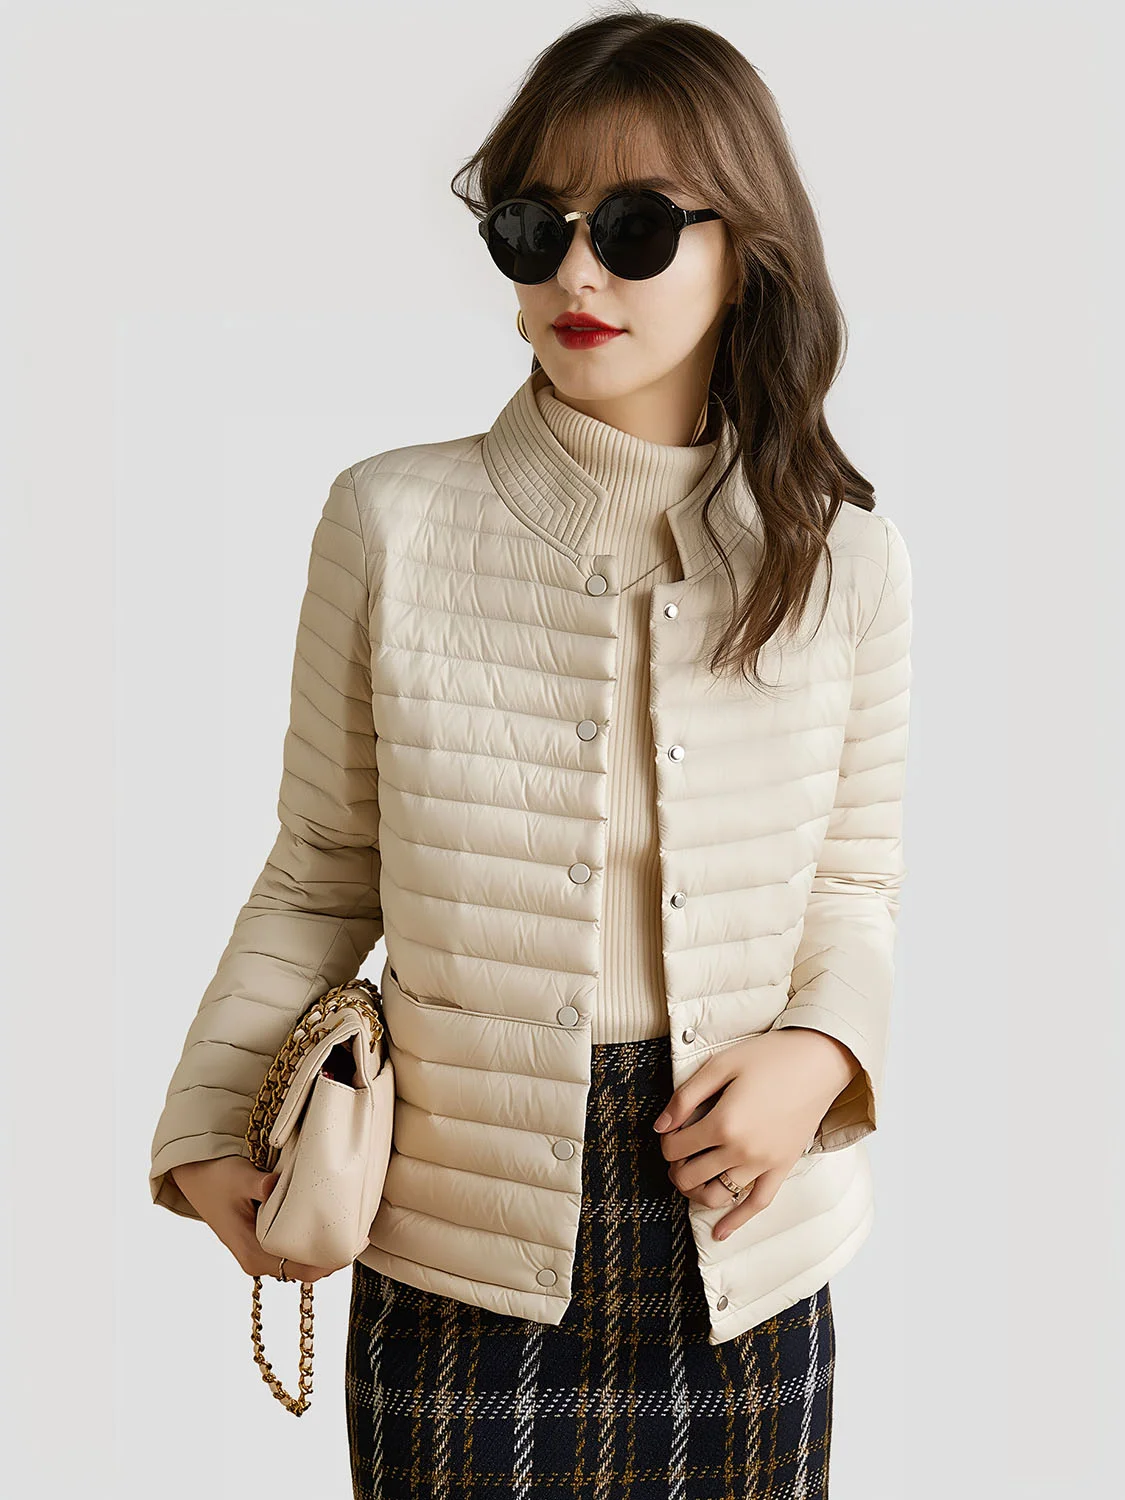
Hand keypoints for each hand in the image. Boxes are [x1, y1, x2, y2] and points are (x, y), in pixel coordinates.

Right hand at [169, 1157, 339, 1283]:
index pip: (300, 1269)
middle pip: (304, 1270)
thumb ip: (259, 1185)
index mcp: (252, 1253)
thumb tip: (274, 1185)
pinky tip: (326, 1226)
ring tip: (348, 1229)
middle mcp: (256, 1261)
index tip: (355, 1243)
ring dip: (322, 1250)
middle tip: (360, 1233)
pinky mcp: (261, 1246)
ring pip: (300, 1264)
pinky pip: (292, 1253)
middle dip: (332, 1255)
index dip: (329, 1259)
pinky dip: (310, 1244)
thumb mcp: (238, 1177)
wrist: (196, 1178)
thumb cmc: (216, 1177)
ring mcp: (258, 1256)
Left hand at [652, 1029, 859, 1241]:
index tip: (670, 1131)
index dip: (666, 1141)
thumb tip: (660, 1126)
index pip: (676, 1147)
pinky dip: (736, 1221)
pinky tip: (720, 1233)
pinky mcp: (782, 1168)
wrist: (818, 1061)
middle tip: (676, 1155)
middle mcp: (742, 1150)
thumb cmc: (769, 1057)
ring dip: (696, 1192)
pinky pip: (757, 1204)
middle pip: (691, 1176)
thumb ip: (686, 1097)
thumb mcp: (721, 1066)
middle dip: (676, 1168)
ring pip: (718, 1195)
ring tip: (689, 1180)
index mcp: (723, 1123)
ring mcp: (764, 1164)